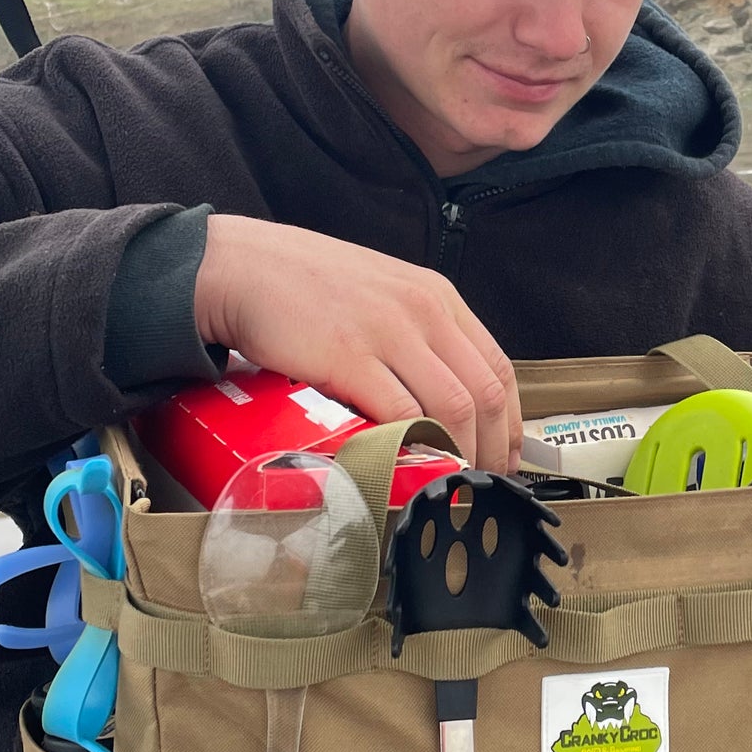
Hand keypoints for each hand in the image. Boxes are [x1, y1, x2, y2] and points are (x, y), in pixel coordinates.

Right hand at [193, 217, 522, 471]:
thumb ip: (413, 336)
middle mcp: (423, 310)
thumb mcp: (380, 294)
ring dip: (460, 455)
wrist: (242, 267)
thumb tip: (437, 396)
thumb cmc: (303, 284)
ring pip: (454, 407)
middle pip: (485, 392)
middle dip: (491, 447)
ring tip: (452, 484)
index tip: (503, 453)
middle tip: (482, 481)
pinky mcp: (349, 357)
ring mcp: (388, 332)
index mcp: (436, 295)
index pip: (497, 365)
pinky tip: (414, 468)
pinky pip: (401, 414)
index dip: (509, 420)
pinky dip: (416, 448)